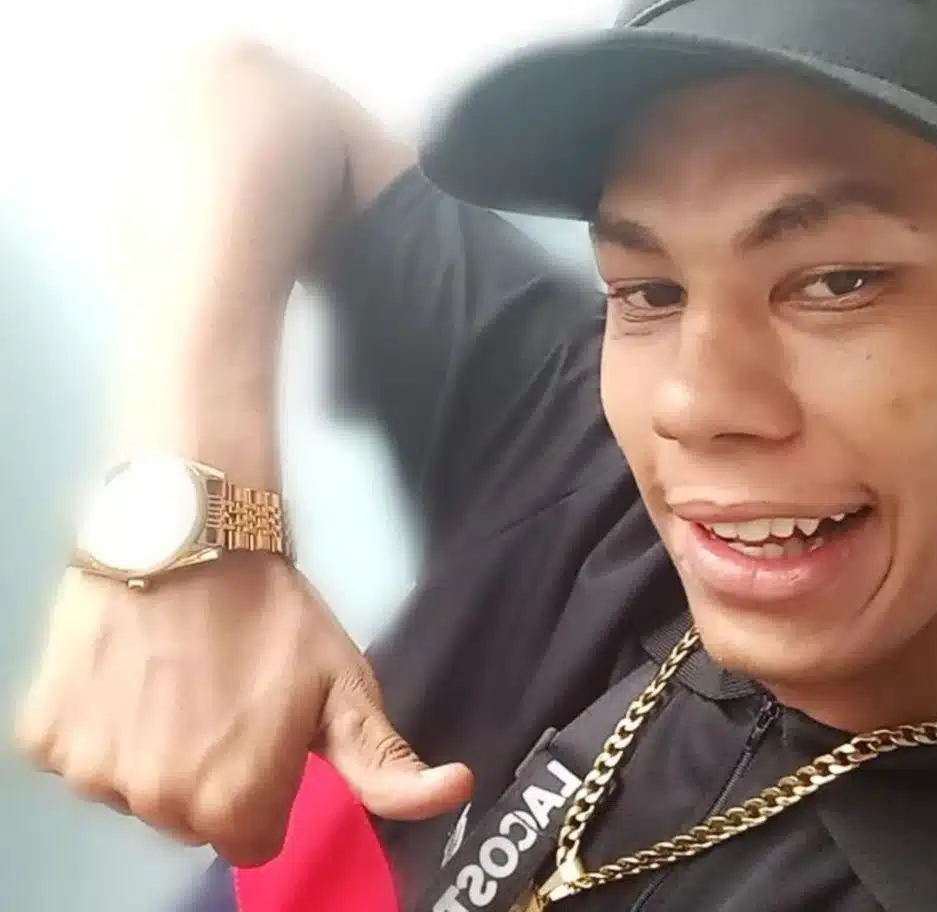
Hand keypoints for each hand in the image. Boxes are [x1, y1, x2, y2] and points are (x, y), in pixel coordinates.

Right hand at [15, 554, 473, 865]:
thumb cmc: (274, 613)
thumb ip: (389, 762)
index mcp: (235, 807)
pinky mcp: (44, 737)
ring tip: (176, 674)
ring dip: (153, 748)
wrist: (189, 534)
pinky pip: (79, 754)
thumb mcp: (345, 686)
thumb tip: (458, 792)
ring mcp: (91, 774)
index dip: (266, 782)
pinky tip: (131, 671)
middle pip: (192, 818)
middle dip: (212, 770)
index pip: (253, 836)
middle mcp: (157, 807)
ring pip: (134, 789)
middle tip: (224, 692)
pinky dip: (101, 723)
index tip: (265, 726)